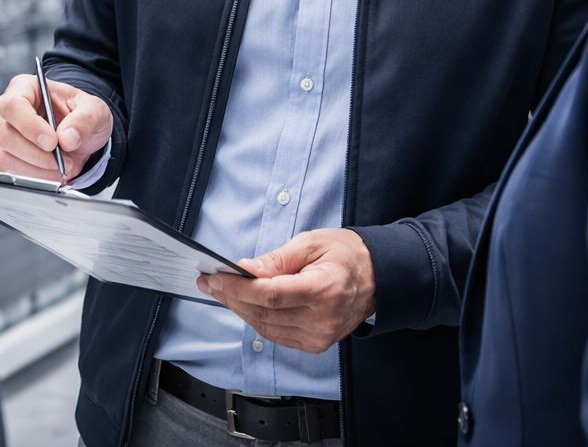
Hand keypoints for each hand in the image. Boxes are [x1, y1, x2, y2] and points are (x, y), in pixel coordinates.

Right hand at [0, 74, 112, 182]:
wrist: (77, 135)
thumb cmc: (80, 115)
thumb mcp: (95, 110)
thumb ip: (86, 119)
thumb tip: (67, 137)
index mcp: (24, 88)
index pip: (14, 106)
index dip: (30, 126)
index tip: (52, 142)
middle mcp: (6, 110)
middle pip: (6, 135)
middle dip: (38, 155)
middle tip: (64, 161)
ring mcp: (0, 134)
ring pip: (5, 157)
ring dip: (37, 170)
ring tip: (62, 168)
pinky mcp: (1, 156)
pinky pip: (8, 172)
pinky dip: (32, 178)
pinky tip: (51, 174)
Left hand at [198, 228, 376, 353]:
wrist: (378, 277)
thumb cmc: (346, 254)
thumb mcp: (311, 243)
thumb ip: (277, 259)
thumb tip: (245, 270)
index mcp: (324, 289)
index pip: (271, 295)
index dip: (238, 288)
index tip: (216, 277)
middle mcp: (323, 319)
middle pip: (264, 313)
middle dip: (232, 297)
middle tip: (210, 282)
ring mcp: (320, 336)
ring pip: (266, 328)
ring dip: (240, 309)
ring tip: (221, 291)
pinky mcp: (316, 344)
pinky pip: (277, 335)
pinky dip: (257, 319)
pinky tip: (244, 304)